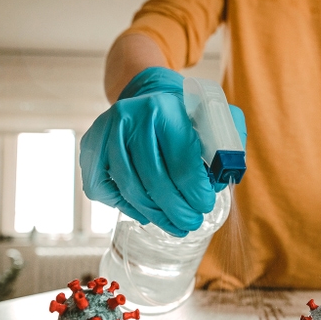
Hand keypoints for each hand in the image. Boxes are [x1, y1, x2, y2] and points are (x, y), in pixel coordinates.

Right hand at [80, 67, 245, 236]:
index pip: (182, 163)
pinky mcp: (92, 145)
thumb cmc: (188, 115)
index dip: (196, 192)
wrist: (150, 95)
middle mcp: (132, 116)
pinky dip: (122, 206)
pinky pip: (101, 187)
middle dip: (177, 210)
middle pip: (155, 180)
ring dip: (155, 214)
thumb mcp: (216, 117)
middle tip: (191, 222)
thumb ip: (229, 144)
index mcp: (166, 108)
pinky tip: (144, 213)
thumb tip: (222, 180)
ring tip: (174, 224)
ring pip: (130, 188)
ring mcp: (107, 131)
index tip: (205, 206)